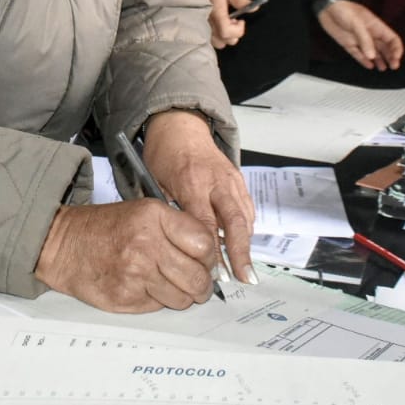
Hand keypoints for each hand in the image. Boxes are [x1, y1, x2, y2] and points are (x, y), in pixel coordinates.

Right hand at [35, 199, 216, 311]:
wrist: (63, 245)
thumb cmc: (106, 228)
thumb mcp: (143, 212)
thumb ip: (177, 229)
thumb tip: (209, 259)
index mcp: (154, 217)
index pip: (204, 245)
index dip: (208, 257)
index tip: (204, 261)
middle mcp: (146, 244)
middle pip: (197, 277)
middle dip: (202, 285)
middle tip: (198, 284)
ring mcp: (136, 273)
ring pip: (182, 298)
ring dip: (182, 296)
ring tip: (169, 285)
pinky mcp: (126, 297)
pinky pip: (159, 307)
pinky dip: (158, 301)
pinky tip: (145, 288)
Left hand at [142, 109, 256, 285]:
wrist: (180, 128)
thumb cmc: (164, 156)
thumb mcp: (156, 184)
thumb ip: (170, 214)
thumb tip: (179, 247)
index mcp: (192, 181)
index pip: (206, 223)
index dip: (212, 250)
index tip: (214, 272)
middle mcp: (216, 181)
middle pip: (235, 221)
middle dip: (241, 252)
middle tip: (245, 276)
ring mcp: (231, 180)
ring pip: (245, 217)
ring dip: (246, 244)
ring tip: (244, 270)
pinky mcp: (239, 180)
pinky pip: (247, 209)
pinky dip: (246, 229)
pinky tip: (242, 247)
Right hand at [197, 0, 250, 49]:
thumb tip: (254, 8)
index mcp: (215, 14)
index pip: (227, 32)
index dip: (238, 29)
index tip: (240, 20)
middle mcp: (208, 25)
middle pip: (225, 41)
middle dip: (234, 33)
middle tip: (233, 20)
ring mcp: (202, 30)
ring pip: (218, 43)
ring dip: (225, 36)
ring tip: (224, 23)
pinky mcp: (199, 32)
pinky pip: (211, 41)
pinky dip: (217, 36)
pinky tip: (216, 25)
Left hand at [318, 0, 403, 70]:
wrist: (326, 7)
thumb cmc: (343, 9)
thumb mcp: (356, 23)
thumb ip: (365, 39)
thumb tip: (372, 56)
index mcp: (376, 26)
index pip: (392, 39)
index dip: (397, 49)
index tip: (396, 58)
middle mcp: (369, 34)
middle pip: (385, 47)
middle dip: (390, 57)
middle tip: (393, 67)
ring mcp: (359, 40)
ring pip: (373, 53)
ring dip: (379, 60)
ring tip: (383, 69)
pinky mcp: (348, 44)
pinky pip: (358, 55)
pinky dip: (364, 61)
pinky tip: (369, 66)